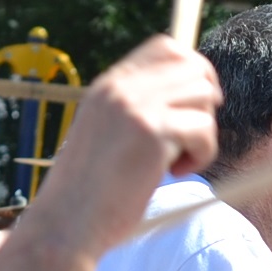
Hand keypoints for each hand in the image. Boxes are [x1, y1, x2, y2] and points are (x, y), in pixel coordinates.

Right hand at [29, 35, 220, 255]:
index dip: (192, 70)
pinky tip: (175, 172)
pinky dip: (202, 155)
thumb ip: (137, 111)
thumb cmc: (89, 193)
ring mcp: (135, 107)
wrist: (66, 223)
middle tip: (189, 138)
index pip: (166, 47)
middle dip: (205, 102)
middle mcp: (120, 88)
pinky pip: (204, 129)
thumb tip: (192, 98)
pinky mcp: (153, 133)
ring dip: (202, 132)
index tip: (194, 106)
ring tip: (176, 161)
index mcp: (108, 86)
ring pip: (203, 97)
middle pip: (193, 67)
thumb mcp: (106, 136)